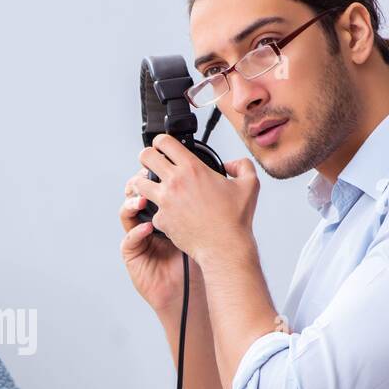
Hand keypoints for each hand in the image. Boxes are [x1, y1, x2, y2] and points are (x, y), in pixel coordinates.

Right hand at [120, 172, 197, 315]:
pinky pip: (128, 239)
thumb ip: (209, 207)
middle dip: (139, 182)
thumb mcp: (204, 229)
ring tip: (143, 200)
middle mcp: (149, 221)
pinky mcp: (133, 254)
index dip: (157, 174)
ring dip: (132, 203)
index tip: (166, 164)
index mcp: (166, 212)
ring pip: (126, 213)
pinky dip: (136, 232)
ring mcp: (139, 237)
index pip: (157, 185)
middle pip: (136, 193)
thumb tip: (222, 179)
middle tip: (147, 176)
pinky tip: (147, 228)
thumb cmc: (196, 261)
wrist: (189, 291)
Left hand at [128, 134, 259, 265]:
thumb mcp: (250, 184)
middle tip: (151, 162)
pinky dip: (158, 212)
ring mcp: (165, 202)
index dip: (160, 141)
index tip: (162, 145)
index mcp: (192, 169)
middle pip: (145, 157)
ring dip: (143, 182)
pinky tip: (167, 214)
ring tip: (150, 186)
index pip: (164, 142)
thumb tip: (231, 164)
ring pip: (138, 183)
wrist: (224, 248)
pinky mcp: (161, 220)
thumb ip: (242, 165)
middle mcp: (174, 182)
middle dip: (147, 157)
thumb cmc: (236, 219)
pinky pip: (151, 211)